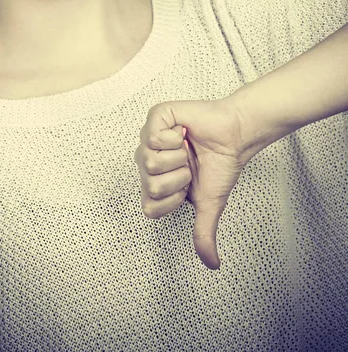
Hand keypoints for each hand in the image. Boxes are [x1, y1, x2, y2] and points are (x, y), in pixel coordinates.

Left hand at [134, 98, 257, 269]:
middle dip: (179, 177)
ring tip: (187, 147)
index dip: (173, 199)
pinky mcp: (156, 117)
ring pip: (150, 161)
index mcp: (155, 182)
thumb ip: (203, 233)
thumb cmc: (220, 165)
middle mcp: (147, 161)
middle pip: (150, 184)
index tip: (188, 187)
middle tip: (189, 164)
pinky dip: (176, 137)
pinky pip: (153, 137)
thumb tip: (213, 265)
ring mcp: (148, 138)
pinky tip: (183, 132)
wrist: (235, 136)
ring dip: (179, 157)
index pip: (149, 206)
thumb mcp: (209, 203)